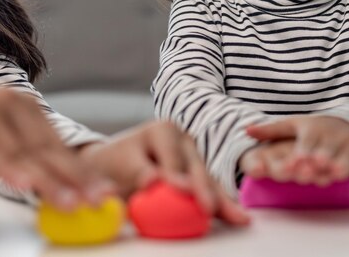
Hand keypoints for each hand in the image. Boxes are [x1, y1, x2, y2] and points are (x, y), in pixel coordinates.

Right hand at [0, 87, 113, 209]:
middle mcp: (14, 104)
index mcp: (28, 108)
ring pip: (23, 153)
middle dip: (75, 177)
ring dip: (47, 180)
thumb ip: (27, 153)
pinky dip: (7, 168)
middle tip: (96, 199)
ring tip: (69, 202)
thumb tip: (62, 184)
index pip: (60, 145)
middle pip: (48, 149)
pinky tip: (24, 184)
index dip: (83, 170)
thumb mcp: (2, 133)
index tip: (104, 191)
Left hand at [78, 121, 249, 225]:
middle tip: (207, 207)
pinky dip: (220, 206)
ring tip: (237, 217)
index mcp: (162, 130)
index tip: (181, 190)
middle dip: (202, 188)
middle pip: (195, 166)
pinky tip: (236, 218)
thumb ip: (134, 172)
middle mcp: (183, 140)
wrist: (111, 168)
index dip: (177, 173)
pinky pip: (209, 192)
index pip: (171, 154)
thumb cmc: (112, 165)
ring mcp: (194, 157)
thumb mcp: (117, 164)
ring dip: (220, 200)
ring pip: (207, 180)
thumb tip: (152, 181)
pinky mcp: (198, 176)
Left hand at [244, 116, 348, 184]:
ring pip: (346, 158)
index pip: (304, 145)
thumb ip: (272, 130)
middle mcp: (333, 138)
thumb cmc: (320, 130)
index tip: (289, 167)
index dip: (297, 157)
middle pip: (324, 153)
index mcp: (313, 131)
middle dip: (317, 162)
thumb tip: (245, 130)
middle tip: (309, 171)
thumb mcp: (295, 125)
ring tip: (333, 172)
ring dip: (340, 165)